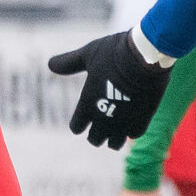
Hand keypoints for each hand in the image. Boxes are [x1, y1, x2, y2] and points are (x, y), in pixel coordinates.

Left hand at [49, 30, 173, 148]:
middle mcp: (103, 118)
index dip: (79, 124)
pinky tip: (132, 124)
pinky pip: (134, 135)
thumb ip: (69, 64)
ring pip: (115, 143)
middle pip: (95, 139)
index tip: (83, 119)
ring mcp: (123, 121)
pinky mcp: (142, 119)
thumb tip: (50, 64)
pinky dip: (132, 131)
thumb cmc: (113, 52)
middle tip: (99, 128)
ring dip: (113, 139)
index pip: (76, 127)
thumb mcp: (87, 55)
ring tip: (116, 132)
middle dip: (95, 135)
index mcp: (87, 104)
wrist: (145, 55)